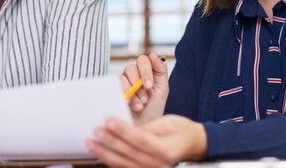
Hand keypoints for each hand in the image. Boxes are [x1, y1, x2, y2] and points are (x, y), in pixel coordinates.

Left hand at [87, 115, 207, 167]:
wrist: (193, 144)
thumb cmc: (182, 131)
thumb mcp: (167, 122)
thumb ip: (147, 128)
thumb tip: (125, 127)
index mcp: (165, 150)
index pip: (139, 140)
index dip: (123, 131)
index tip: (109, 121)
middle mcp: (158, 164)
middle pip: (129, 153)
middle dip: (110, 141)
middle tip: (96, 131)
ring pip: (123, 164)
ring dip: (105, 153)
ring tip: (92, 143)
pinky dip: (112, 161)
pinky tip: (100, 154)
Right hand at [121, 54, 168, 124]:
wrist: (143, 127)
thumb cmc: (153, 109)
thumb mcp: (161, 90)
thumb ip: (160, 71)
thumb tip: (153, 55)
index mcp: (146, 72)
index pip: (144, 60)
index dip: (146, 70)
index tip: (149, 86)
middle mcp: (133, 74)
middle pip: (132, 66)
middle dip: (139, 82)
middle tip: (145, 98)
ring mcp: (123, 82)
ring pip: (123, 76)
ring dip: (133, 91)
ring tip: (140, 106)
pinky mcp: (114, 91)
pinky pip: (116, 85)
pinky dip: (124, 94)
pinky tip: (128, 104)